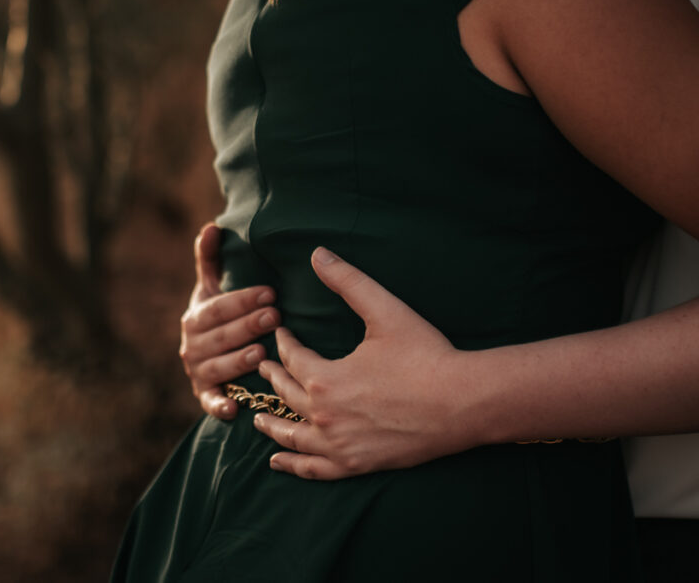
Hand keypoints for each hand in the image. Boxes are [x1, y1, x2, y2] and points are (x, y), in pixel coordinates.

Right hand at [179, 223, 279, 419]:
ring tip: (261, 353)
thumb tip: (212, 226)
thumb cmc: (219, 318)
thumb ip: (210, 260)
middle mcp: (192, 346)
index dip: (242, 299)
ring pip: (216, 367)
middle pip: (220, 336)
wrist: (207, 359)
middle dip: (247, 325)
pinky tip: (234, 408)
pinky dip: (219, 406)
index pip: (219, 307)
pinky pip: (210, 402)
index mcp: (195, 317)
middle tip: (275, 316)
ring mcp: (198, 372)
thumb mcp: (212, 289)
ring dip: (236, 361)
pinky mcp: (205, 397)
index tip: (270, 291)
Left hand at [253, 247, 475, 478]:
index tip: (282, 333)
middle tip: (263, 367)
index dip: (285, 343)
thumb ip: (347, 281)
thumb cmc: (426, 354)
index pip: (292, 358)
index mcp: (323, 379)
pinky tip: (279, 461)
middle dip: (273, 377)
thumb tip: (317, 253)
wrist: (464, 402)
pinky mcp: (357, 464)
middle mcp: (324, 415)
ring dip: (271, 425)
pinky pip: (315, 468)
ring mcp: (339, 444)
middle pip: (286, 395)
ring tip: (257, 418)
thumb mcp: (384, 310)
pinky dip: (294, 465)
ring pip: (292, 435)